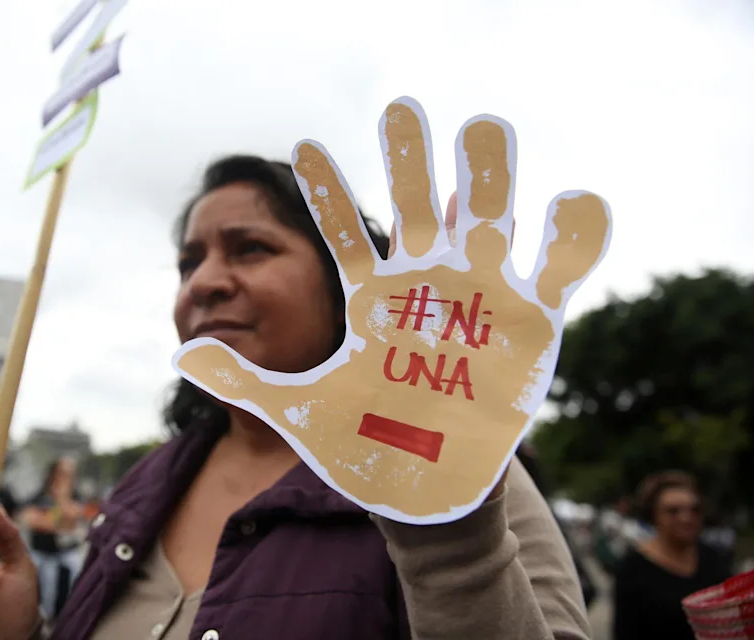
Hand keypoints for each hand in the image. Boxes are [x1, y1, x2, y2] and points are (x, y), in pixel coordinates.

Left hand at [175, 96, 610, 523]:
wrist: (426, 492)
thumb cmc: (365, 447)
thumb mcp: (300, 409)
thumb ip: (243, 380)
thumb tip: (183, 350)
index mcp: (372, 300)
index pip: (345, 233)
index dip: (325, 193)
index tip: (303, 146)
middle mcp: (426, 288)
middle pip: (418, 209)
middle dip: (410, 161)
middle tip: (400, 110)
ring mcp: (479, 300)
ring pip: (487, 223)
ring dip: (488, 177)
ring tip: (482, 128)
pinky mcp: (531, 325)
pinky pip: (557, 271)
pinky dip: (569, 237)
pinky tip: (570, 200)